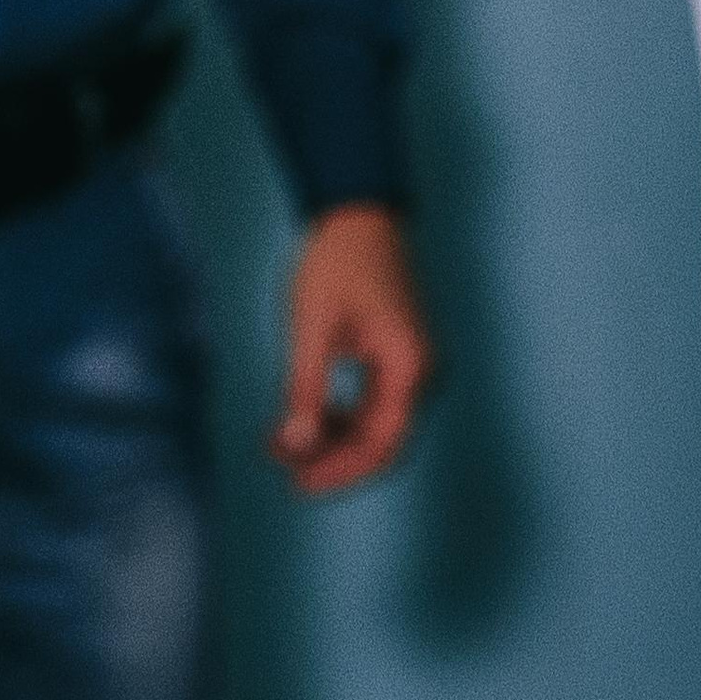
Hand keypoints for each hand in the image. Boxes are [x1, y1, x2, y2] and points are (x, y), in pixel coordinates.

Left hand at [270, 203, 430, 496]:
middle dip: (331, 459)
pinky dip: (338, 418)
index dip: (341, 472)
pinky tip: (301, 418)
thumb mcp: (312, 328)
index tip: (299, 485)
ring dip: (330, 440)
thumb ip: (306, 390)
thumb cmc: (337, 262)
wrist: (359, 214)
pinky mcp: (397, 361)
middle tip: (283, 468)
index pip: (381, 444)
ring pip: (374, 428)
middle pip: (381, 443)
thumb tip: (296, 445)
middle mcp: (421, 373)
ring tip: (280, 440)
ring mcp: (411, 368)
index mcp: (408, 366)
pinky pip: (371, 406)